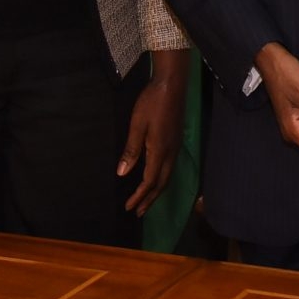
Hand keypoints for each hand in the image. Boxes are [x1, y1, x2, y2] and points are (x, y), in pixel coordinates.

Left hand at [118, 49, 189, 214]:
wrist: (172, 85)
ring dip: (157, 191)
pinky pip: (170, 168)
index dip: (139, 196)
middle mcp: (170, 153)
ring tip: (147, 200)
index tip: (128, 208)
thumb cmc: (151, 103)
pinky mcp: (176, 141)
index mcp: (159, 151)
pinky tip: (156, 178)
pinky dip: (162, 179)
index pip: (149, 181)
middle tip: (138, 212)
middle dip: (150, 199)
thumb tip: (122, 174)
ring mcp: (176, 147)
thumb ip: (131, 151)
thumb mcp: (136, 126)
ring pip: (167, 176)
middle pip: (161, 183)